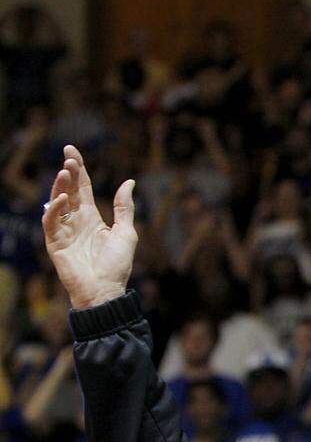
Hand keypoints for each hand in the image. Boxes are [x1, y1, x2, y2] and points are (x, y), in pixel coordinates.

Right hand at [42, 146, 136, 309]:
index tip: (72, 151)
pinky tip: (62, 200)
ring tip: (66, 172)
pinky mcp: (55, 243)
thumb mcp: (127, 232)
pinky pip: (51, 222)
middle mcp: (76, 221)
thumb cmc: (117, 265)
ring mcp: (64, 231)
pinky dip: (54, 209)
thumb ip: (124, 207)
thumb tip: (129, 182)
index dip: (78, 169)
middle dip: (68, 173)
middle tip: (69, 157)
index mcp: (93, 217)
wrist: (106, 291)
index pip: (82, 187)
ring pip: (57, 202)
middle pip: (68, 190)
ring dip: (60, 187)